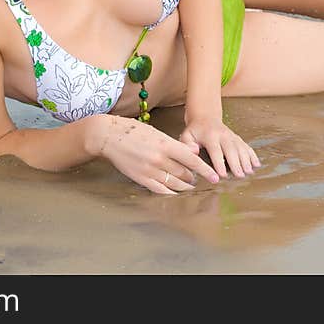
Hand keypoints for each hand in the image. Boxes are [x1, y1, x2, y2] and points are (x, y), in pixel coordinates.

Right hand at [90, 115, 220, 194]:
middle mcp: (159, 159)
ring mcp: (149, 170)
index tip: (214, 177)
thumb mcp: (157, 132)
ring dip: (184, 186)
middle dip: (192, 178)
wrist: (109, 136)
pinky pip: (160, 190)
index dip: (205, 169)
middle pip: (184, 173)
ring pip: (174, 183)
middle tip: (196, 178)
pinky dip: (170, 192)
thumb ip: (176, 144)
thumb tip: (195, 151)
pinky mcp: (140, 178)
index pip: (191, 159)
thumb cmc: (133, 131)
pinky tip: (175, 192)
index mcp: (165, 144)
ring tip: (188, 185)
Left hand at [180, 115, 260, 178]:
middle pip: (231, 150)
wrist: (205, 118)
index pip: (215, 150)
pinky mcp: (237, 138)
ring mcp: (232, 136)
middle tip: (240, 175)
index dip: (219, 162)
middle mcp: (223, 135)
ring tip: (249, 172)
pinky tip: (256, 164)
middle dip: (236, 163)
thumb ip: (188, 144)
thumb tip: (194, 151)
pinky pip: (246, 146)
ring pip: (241, 148)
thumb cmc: (195, 131)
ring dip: (246, 160)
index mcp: (210, 135)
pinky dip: (252, 155)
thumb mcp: (187, 135)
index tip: (222, 174)